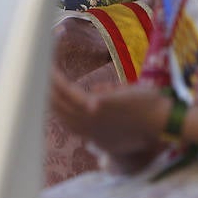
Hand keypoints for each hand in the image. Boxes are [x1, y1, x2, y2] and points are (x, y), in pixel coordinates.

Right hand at [49, 68, 168, 157]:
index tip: (46, 84)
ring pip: (57, 100)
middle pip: (54, 108)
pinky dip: (56, 80)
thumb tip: (96, 90)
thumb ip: (106, 101)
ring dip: (44, 81)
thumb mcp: (122, 114)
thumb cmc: (148, 114)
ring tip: (37, 64)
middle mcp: (85, 129)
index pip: (63, 117)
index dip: (52, 99)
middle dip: (42, 88)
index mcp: (91, 133)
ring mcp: (88, 119)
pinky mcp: (94, 107)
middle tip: (34, 69)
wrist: (163, 119)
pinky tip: (50, 67)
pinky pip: (68, 92)